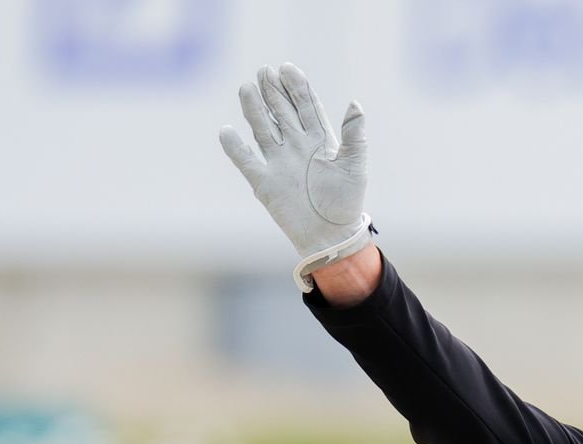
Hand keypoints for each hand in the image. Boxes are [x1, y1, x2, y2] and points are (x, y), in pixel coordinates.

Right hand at [219, 63, 371, 287]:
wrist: (331, 236)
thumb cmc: (347, 202)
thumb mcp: (354, 166)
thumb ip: (354, 135)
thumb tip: (355, 103)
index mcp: (319, 139)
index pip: (306, 106)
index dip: (296, 87)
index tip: (288, 68)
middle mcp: (296, 146)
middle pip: (281, 111)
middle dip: (273, 91)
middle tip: (264, 70)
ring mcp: (278, 162)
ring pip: (262, 128)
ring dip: (253, 109)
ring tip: (246, 88)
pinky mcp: (264, 182)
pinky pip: (245, 160)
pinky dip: (235, 147)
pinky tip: (226, 131)